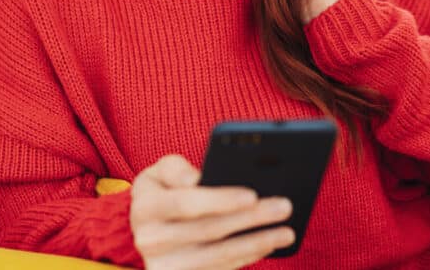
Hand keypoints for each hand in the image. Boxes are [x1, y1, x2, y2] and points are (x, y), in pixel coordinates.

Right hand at [129, 154, 294, 269]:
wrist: (143, 230)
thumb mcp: (159, 172)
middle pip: (210, 230)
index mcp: (145, 207)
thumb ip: (176, 168)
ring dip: (257, 243)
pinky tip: (268, 244)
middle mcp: (151, 241)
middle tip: (284, 207)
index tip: (253, 195)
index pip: (186, 203)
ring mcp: (166, 267)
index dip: (220, 200)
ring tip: (286, 231)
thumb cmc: (162, 191)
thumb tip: (196, 178)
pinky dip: (247, 257)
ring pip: (219, 256)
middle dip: (251, 219)